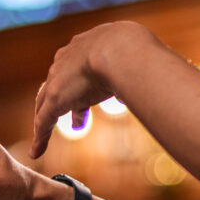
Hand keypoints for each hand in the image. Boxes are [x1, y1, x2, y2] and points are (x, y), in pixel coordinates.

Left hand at [31, 21, 152, 157]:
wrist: (121, 49)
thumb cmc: (136, 51)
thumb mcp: (138, 57)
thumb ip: (143, 69)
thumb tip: (161, 77)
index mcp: (86, 47)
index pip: (77, 67)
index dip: (81, 84)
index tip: (87, 96)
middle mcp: (67, 60)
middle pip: (57, 83)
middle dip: (62, 100)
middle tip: (71, 118)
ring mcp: (59, 80)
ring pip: (45, 103)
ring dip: (46, 120)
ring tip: (47, 136)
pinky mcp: (55, 99)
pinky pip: (43, 121)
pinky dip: (40, 137)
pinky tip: (38, 152)